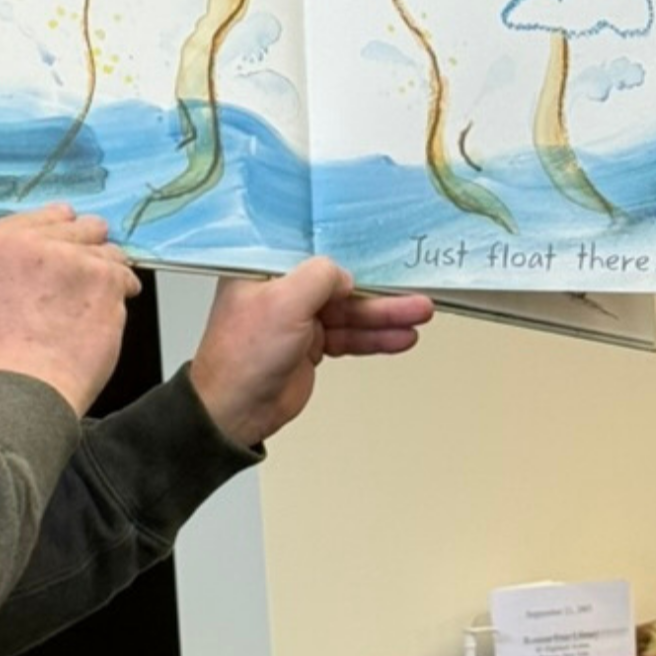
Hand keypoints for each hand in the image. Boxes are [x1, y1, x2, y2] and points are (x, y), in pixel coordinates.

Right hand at [0, 204, 140, 413]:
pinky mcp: (105, 279)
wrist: (21, 390)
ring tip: (92, 305)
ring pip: (108, 251)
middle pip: (81, 226)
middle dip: (89, 248)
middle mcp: (33, 242)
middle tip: (85, 277)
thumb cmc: (0, 357)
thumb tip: (44, 251)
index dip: (63, 232)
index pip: (45, 216)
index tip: (71, 243)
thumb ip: (10, 263)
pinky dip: (123, 293)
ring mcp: (73, 258)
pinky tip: (105, 314)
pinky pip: (125, 276)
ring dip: (107, 272)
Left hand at [189, 258, 434, 448]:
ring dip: (385, 316)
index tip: (384, 245)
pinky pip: (349, 337)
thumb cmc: (243, 354)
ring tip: (420, 315)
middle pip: (341, 284)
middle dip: (380, 290)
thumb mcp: (284, 302)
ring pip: (350, 313)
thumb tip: (346, 274)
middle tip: (415, 291)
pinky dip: (374, 338)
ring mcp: (298, 320)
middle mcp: (282, 290)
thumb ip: (319, 278)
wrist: (234, 411)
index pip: (314, 249)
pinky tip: (401, 338)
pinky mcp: (311, 346)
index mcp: (266, 269)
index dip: (349, 247)